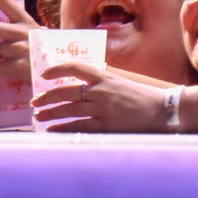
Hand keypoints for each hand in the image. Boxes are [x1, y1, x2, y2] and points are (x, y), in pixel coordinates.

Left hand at [30, 62, 169, 132]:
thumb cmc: (143, 97)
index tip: (44, 73)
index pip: (76, 67)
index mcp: (105, 76)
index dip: (57, 68)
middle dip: (47, 97)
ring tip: (38, 117)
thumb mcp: (120, 83)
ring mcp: (103, 108)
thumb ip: (101, 84)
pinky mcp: (106, 125)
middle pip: (66, 91)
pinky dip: (63, 128)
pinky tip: (52, 131)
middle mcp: (101, 90)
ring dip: (50, 113)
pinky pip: (78, 127)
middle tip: (35, 102)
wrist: (163, 110)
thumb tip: (80, 88)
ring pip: (69, 109)